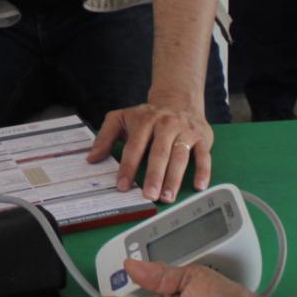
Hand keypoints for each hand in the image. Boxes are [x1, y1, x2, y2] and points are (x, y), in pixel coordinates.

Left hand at [88, 102, 212, 202]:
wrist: (179, 100)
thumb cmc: (148, 116)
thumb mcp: (122, 118)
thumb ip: (105, 136)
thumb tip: (92, 158)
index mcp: (145, 121)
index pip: (135, 146)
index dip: (128, 167)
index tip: (123, 186)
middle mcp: (166, 124)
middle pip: (159, 152)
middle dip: (154, 176)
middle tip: (149, 196)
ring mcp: (185, 131)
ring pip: (180, 156)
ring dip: (174, 178)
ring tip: (168, 197)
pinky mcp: (202, 137)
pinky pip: (204, 156)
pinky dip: (203, 171)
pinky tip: (199, 187)